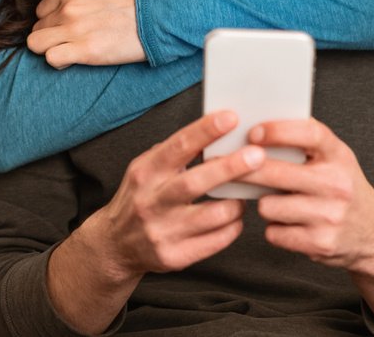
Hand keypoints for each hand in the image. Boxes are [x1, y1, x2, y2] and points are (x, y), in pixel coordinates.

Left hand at [28, 0, 143, 67]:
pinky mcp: (83, 50)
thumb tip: (66, 6)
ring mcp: (73, 29)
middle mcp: (68, 8)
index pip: (41, 10)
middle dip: (51, 36)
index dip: (51, 22)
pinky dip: (58, 62)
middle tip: (69, 42)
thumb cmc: (133, 2)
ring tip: (67, 52)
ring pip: (36, 44)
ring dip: (49, 49)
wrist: (155, 16)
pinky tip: (71, 60)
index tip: (64, 28)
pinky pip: (50, 59)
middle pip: (38, 28)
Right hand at [79, 111, 263, 279]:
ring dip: (236, 203)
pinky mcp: (174, 257)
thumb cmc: (140, 198)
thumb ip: (174, 153)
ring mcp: (161, 231)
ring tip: (246, 193)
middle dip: (229, 167)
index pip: (177, 146)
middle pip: (195, 182)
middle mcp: (150, 201)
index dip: (205, 131)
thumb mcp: (146, 169)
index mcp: (145, 172)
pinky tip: (235, 218)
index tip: (231, 118)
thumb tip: (216, 131)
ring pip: (212, 215)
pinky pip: (215, 241)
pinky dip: (232, 227)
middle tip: (257, 156)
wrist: (115, 245)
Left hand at [243, 118, 373, 331]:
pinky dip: (275, 229)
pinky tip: (289, 224)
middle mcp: (337, 185)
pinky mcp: (320, 243)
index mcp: (339, 156)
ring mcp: (329, 216)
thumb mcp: (335, 158)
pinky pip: (273, 233)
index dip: (278, 131)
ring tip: (278, 202)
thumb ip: (305, 141)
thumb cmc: (342, 188)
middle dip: (247, 170)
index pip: (309, 134)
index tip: (254, 133)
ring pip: (268, 206)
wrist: (372, 235)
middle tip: (231, 166)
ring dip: (265, 204)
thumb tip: (259, 127)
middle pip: (276, 173)